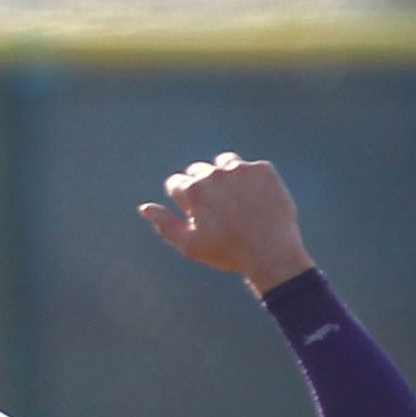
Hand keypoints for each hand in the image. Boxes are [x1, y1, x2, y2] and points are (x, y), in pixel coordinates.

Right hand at [138, 152, 314, 294]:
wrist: (272, 253)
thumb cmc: (227, 252)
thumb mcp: (189, 244)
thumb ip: (164, 223)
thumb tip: (144, 208)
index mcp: (193, 189)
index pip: (176, 183)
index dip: (183, 201)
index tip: (197, 216)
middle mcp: (215, 173)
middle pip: (198, 170)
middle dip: (202, 187)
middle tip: (218, 211)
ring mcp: (241, 169)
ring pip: (224, 163)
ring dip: (224, 176)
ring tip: (236, 201)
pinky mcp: (264, 170)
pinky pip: (251, 169)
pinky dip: (251, 181)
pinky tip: (256, 201)